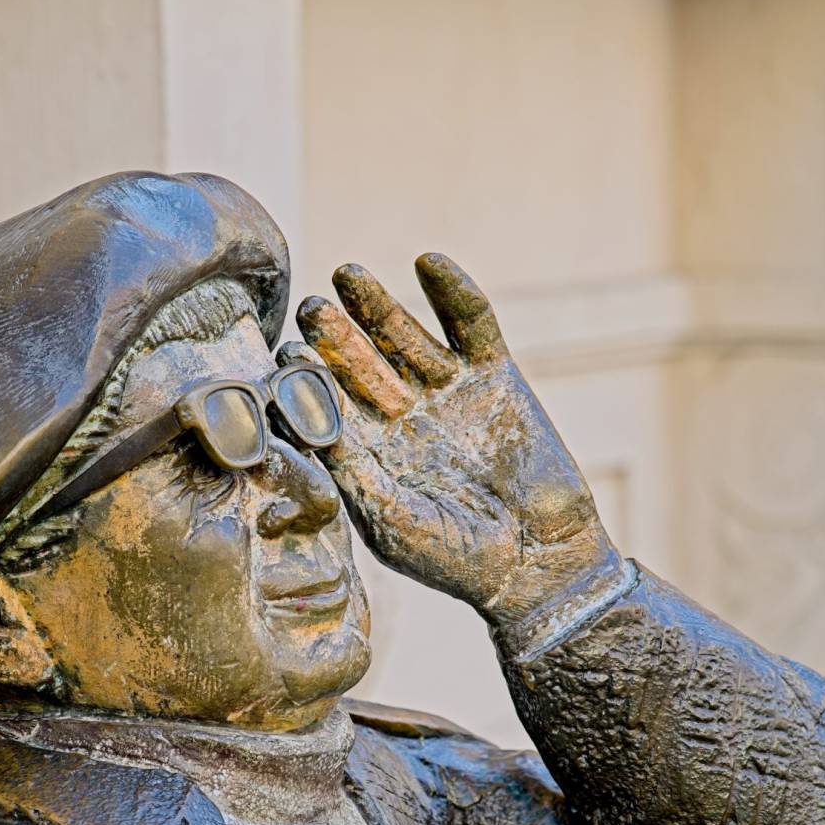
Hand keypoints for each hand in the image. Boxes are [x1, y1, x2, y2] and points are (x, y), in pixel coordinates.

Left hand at [289, 253, 619, 627]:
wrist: (539, 560)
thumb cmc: (459, 559)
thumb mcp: (397, 527)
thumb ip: (358, 482)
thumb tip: (311, 437)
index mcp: (365, 452)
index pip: (324, 404)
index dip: (305, 381)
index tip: (285, 359)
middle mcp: (398, 416)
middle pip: (357, 364)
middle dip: (335, 337)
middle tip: (310, 308)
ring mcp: (444, 392)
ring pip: (404, 337)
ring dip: (377, 305)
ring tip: (349, 275)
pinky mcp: (493, 376)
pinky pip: (470, 327)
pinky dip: (453, 294)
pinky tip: (429, 264)